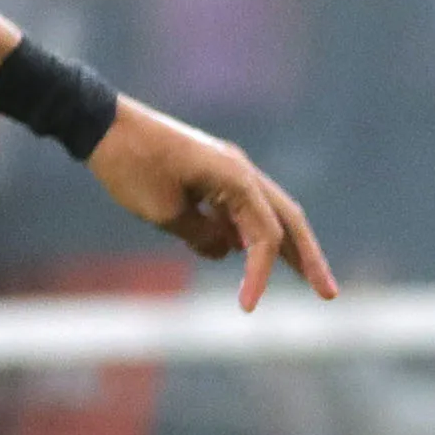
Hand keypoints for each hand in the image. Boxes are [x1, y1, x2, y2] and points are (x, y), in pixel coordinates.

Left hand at [89, 97, 337, 310]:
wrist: (105, 126)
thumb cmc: (131, 167)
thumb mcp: (164, 212)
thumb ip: (201, 236)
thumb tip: (224, 251)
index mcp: (236, 179)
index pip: (264, 237)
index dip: (259, 275)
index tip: (246, 308)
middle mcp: (241, 172)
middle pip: (289, 221)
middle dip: (308, 259)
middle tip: (328, 293)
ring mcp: (228, 170)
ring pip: (267, 214)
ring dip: (283, 247)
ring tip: (305, 277)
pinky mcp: (211, 174)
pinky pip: (238, 209)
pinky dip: (245, 234)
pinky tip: (240, 255)